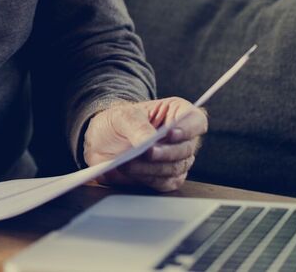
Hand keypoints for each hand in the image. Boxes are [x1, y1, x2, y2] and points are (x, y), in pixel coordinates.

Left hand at [83, 97, 207, 191]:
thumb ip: (137, 126)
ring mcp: (176, 159)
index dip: (188, 128)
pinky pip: (166, 183)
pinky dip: (149, 178)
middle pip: (187, 148)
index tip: (170, 133)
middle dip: (165, 152)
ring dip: (152, 168)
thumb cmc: (116, 123)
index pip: (195, 121)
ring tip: (128, 163)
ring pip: (176, 168)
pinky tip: (132, 172)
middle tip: (146, 152)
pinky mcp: (167, 177)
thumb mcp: (121, 117)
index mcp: (176, 113)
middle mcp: (181, 137)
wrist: (99, 143)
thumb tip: (150, 140)